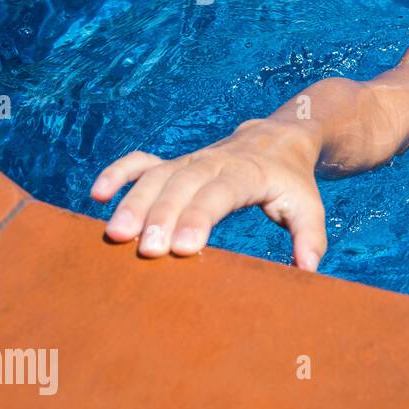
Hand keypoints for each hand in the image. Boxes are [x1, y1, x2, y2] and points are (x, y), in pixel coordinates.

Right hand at [88, 120, 327, 270]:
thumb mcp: (309, 206)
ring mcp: (190, 161)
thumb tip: (308, 268)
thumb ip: (310, 236)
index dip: (199, 217)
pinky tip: (98, 195)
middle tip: (145, 250)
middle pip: (182, 186)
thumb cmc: (291, 182)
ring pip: (156, 176)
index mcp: (247, 173)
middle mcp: (213, 163)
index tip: (182, 246)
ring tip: (116, 234)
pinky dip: (119, 173)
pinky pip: (141, 163)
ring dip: (134, 202)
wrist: (279, 139)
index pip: (219, 193)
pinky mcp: (175, 163)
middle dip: (161, 216)